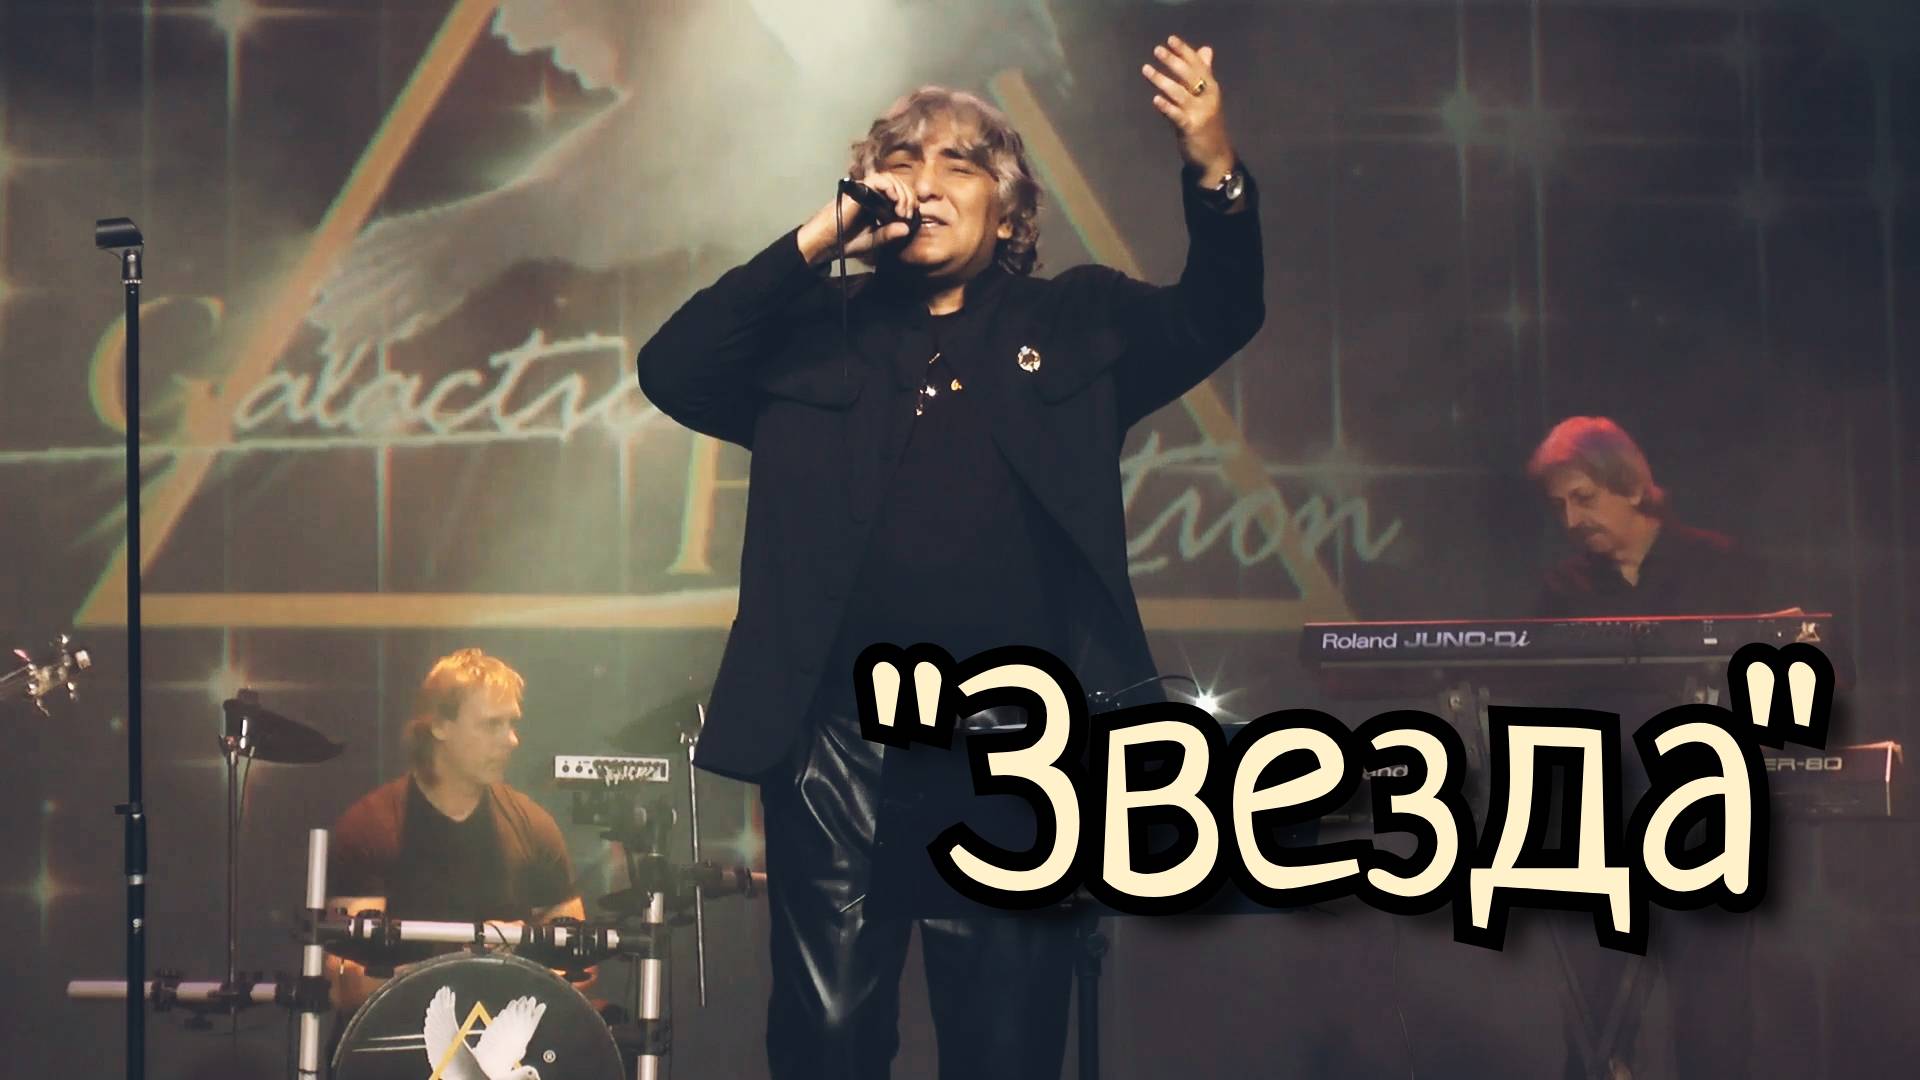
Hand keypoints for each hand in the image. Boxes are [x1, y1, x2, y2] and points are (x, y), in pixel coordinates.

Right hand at [797, 173, 919, 265]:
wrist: (825, 242)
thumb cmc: (844, 241)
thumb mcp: (873, 241)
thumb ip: (889, 234)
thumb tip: (906, 229)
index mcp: (877, 204)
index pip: (899, 194)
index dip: (909, 203)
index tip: (910, 218)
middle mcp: (872, 194)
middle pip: (898, 184)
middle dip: (908, 198)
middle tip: (907, 215)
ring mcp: (864, 190)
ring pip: (891, 179)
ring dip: (901, 193)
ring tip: (901, 211)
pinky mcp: (858, 189)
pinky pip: (878, 180)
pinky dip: (890, 188)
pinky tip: (894, 201)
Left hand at [1140, 36, 1235, 183]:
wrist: (1215, 156)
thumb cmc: (1208, 124)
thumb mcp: (1208, 97)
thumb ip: (1204, 73)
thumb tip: (1205, 49)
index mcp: (1211, 88)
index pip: (1198, 65)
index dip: (1185, 51)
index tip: (1170, 39)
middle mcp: (1207, 98)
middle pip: (1189, 75)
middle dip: (1173, 61)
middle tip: (1157, 50)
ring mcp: (1199, 113)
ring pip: (1179, 93)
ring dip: (1162, 80)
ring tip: (1146, 70)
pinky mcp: (1190, 129)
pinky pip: (1176, 115)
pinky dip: (1166, 107)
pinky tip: (1155, 99)